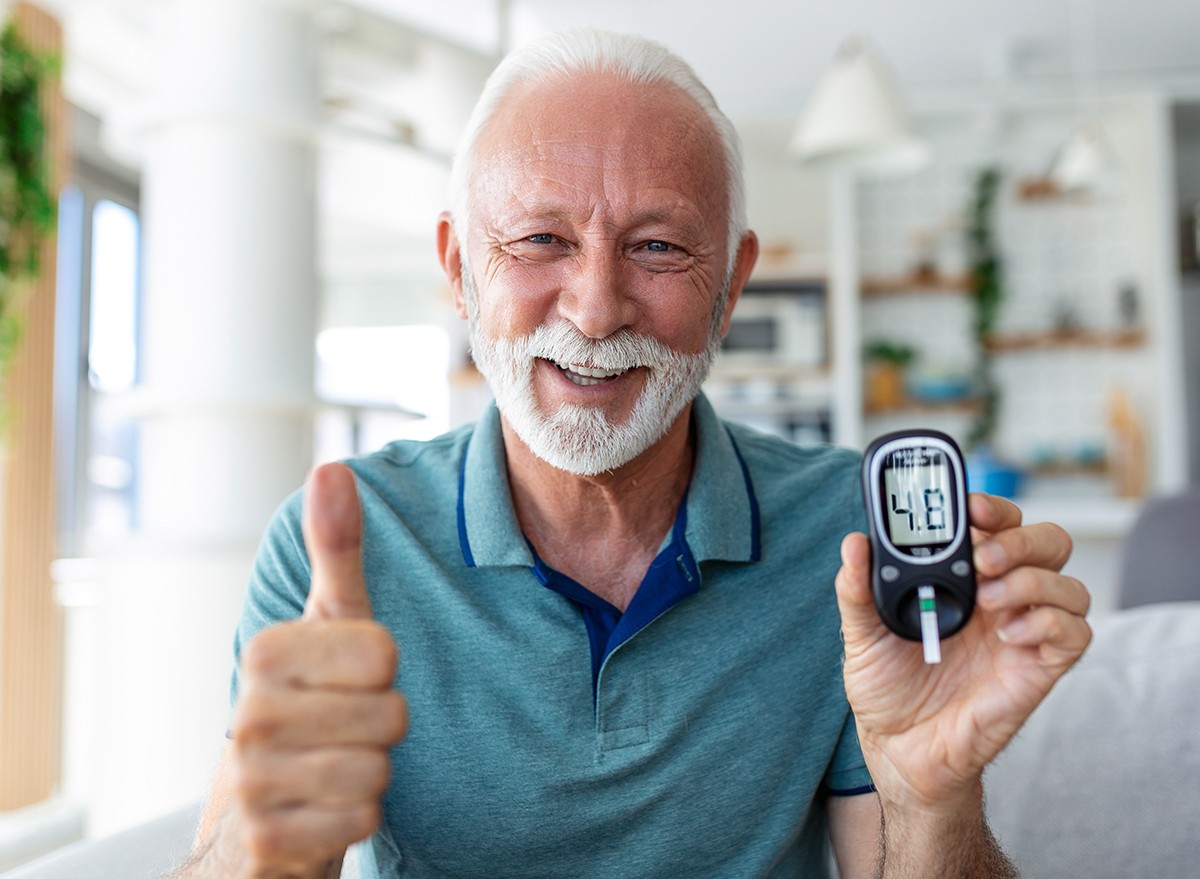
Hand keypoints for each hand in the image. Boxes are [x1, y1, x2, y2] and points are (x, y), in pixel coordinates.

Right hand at [230, 463, 408, 876]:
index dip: (383, 671)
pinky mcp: (266, 842)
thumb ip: (336, 551)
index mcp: (265, 653)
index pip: (384, 654)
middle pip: (390, 715)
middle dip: (382, 726)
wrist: (260, 811)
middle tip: (343, 728)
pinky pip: (361, 823)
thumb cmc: (310, 702)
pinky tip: (321, 810)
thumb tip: (332, 468)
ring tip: (333, 766)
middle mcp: (247, 715)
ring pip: (379, 773)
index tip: (348, 679)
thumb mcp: (329, 623)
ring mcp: (251, 783)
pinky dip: (355, 820)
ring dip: (371, 775)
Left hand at [835, 493, 1091, 811]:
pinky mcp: (1041, 668)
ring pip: (1069, 584)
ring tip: (991, 601)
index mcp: (962, 577)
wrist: (900, 749)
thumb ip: (857, 588)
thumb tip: (854, 542)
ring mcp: (1025, 631)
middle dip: (1020, 539)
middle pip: (1046, 542)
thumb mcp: (861, 633)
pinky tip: (1011, 636)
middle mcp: (1000, 597)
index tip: (971, 508)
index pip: (998, 523)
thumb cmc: (886, 687)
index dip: (994, 507)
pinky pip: (1075, 634)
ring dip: (1034, 581)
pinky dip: (1049, 623)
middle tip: (983, 558)